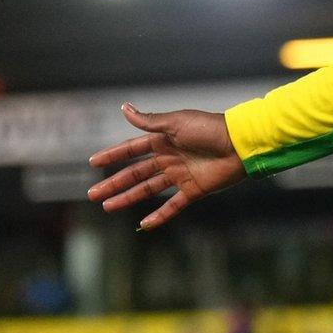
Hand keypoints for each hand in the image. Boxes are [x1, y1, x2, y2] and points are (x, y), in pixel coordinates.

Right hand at [88, 105, 246, 229]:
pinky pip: (173, 206)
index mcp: (163, 140)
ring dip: (128, 198)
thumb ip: (149, 122)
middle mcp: (169, 158)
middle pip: (135, 173)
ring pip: (148, 189)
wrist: (240, 144)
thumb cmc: (210, 128)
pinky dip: (159, 216)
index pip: (131, 149)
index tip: (93, 163)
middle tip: (93, 193)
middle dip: (113, 183)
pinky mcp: (193, 190)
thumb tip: (124, 108)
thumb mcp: (176, 122)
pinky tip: (143, 224)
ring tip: (107, 206)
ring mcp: (180, 175)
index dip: (112, 156)